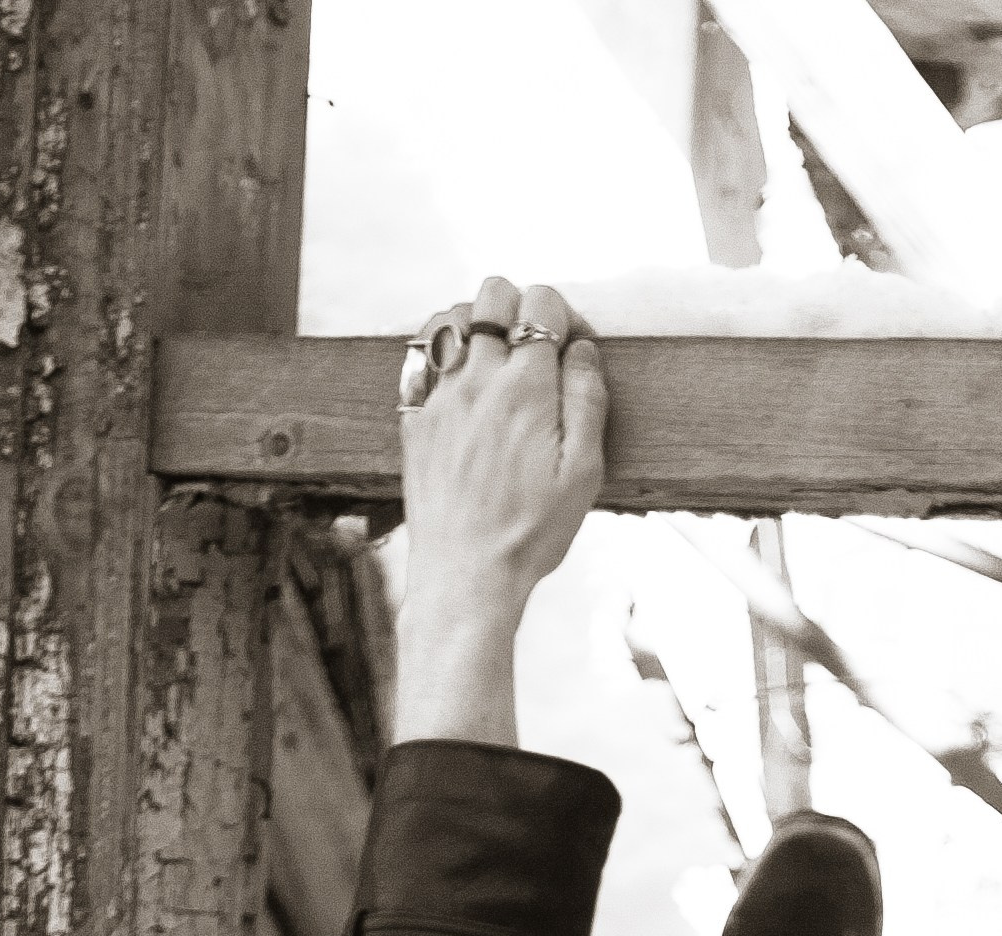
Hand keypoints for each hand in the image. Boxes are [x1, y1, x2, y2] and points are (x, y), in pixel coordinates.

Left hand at [400, 274, 605, 619]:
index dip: (563, 316)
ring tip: (493, 358)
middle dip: (518, 307)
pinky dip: (438, 351)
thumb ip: (588, 400)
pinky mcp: (414, 418)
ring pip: (449, 315)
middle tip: (532, 349)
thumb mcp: (583, 473)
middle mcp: (477, 378)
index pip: (541, 302)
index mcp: (527, 386)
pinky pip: (418, 355)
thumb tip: (582, 349)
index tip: (570, 349)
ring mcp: (439, 395)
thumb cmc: (531, 533)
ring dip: (475, 322)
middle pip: (493, 293)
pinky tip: (457, 378)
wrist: (465, 575)